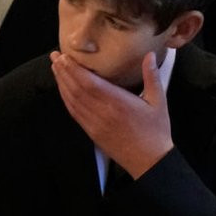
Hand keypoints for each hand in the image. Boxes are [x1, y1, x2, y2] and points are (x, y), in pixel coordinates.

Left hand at [50, 51, 173, 178]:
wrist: (149, 160)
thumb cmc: (156, 131)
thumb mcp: (159, 102)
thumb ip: (152, 76)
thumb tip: (150, 55)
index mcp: (118, 104)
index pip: (89, 83)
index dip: (75, 69)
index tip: (66, 56)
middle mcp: (102, 113)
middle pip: (76, 89)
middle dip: (64, 72)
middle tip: (55, 56)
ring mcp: (95, 124)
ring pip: (72, 101)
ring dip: (62, 83)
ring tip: (56, 68)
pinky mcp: (92, 132)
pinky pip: (74, 113)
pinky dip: (66, 99)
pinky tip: (63, 90)